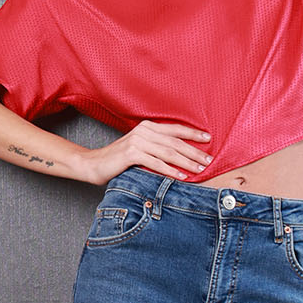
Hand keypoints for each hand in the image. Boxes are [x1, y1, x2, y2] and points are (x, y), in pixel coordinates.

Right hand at [80, 120, 209, 184]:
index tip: (208, 140)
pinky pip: (156, 162)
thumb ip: (157, 147)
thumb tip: (181, 154)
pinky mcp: (131, 154)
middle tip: (208, 160)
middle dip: (194, 151)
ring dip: (186, 161)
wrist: (94, 164)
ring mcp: (137, 142)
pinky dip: (170, 170)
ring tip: (199, 169)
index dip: (193, 134)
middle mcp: (144, 131)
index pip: (175, 129)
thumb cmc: (120, 159)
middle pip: (175, 142)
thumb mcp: (140, 148)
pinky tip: (181, 176)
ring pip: (168, 152)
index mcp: (148, 127)